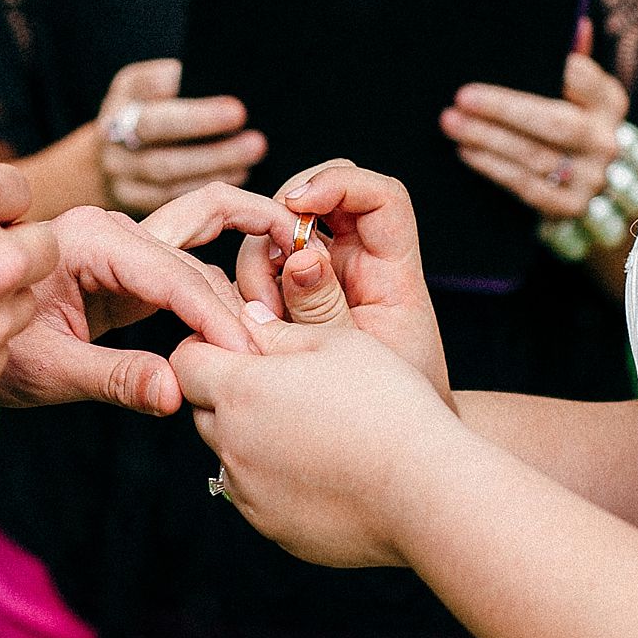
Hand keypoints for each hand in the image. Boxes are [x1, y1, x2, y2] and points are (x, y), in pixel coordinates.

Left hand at [0, 186, 302, 414]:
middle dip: (233, 309)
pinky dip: (216, 300)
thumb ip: (113, 379)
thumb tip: (176, 394)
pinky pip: (184, 274)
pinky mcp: (128, 268)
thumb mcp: (47, 371)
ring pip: (196, 263)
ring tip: (266, 344)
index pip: (169, 274)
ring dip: (232, 300)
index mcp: (84, 240)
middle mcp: (108, 230)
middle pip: (191, 263)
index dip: (214, 317)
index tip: (247, 356)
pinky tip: (245, 329)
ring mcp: (120, 245)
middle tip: (269, 358)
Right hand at [96, 58, 268, 215]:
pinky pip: (169, 196)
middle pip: (154, 127)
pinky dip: (205, 185)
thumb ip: (184, 84)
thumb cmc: (155, 119)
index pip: (146, 84)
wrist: (116, 161)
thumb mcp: (157, 92)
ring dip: (213, 160)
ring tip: (252, 150)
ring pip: (164, 168)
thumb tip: (229, 79)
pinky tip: (237, 175)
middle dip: (201, 122)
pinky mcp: (129, 199)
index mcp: (124, 95)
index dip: (176, 83)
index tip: (222, 91)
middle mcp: (111, 131)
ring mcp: (117, 169)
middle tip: (243, 118)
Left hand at [172, 305, 462, 569]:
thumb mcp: (338, 343)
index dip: (210, 348)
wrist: (426, 491)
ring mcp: (250, 495)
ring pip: (232, 457)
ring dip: (254, 440)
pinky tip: (329, 471)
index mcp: (240, 390)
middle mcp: (232, 446)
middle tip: (285, 386)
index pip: (187, 362)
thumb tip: (247, 321)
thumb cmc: (389, 404)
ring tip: (315, 430)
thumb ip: (279, 332)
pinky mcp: (274, 530)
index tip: (244, 347)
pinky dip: (279, 481)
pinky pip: (260, 497)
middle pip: (204, 412)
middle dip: (230, 395)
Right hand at [235, 161, 451, 403]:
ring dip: (257, 265)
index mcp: (392, 270)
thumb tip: (300, 259)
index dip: (340, 184)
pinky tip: (248, 331)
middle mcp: (357, 264)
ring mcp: (322, 279)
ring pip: (277, 236)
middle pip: (318, 200)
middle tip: (271, 270)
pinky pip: (260, 276)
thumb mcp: (360, 358)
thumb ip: (328, 309)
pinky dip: (246, 292)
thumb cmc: (390, 410)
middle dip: (281, 220)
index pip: (380, 197)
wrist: (389, 453)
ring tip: (261, 321)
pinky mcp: (289, 301)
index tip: (301, 205)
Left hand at [440, 22, 631, 223]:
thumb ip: (575, 60)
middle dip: (503, 108)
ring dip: (487, 139)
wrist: (598, 189)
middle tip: (461, 96)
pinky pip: (525, 186)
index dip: (553, 68)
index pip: (582, 77)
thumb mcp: (583, 94)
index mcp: (609, 102)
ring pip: (533, 156)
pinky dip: (493, 168)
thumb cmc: (575, 124)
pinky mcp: (570, 206)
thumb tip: (575, 22)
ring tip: (452, 123)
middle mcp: (604, 140)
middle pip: (553, 122)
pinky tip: (466, 152)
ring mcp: (590, 177)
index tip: (505, 59)